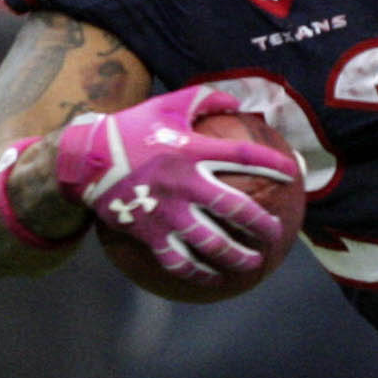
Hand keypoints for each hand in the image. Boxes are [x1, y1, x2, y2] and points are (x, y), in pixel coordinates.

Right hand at [52, 85, 301, 284]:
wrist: (84, 160)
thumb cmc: (129, 130)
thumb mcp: (165, 106)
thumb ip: (203, 99)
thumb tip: (236, 102)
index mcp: (190, 150)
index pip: (241, 157)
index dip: (272, 165)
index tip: (293, 174)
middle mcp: (183, 183)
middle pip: (234, 208)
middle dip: (261, 223)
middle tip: (277, 234)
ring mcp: (166, 212)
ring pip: (210, 242)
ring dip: (236, 256)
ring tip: (254, 263)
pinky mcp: (149, 232)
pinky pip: (177, 260)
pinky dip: (197, 272)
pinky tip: (212, 278)